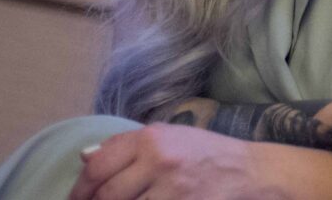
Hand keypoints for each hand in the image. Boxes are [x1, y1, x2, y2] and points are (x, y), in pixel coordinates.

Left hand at [68, 124, 259, 199]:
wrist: (251, 173)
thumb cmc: (207, 155)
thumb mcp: (171, 137)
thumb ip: (129, 146)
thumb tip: (84, 157)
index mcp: (152, 137)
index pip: (98, 165)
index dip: (79, 190)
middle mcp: (159, 160)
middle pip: (106, 195)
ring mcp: (172, 189)